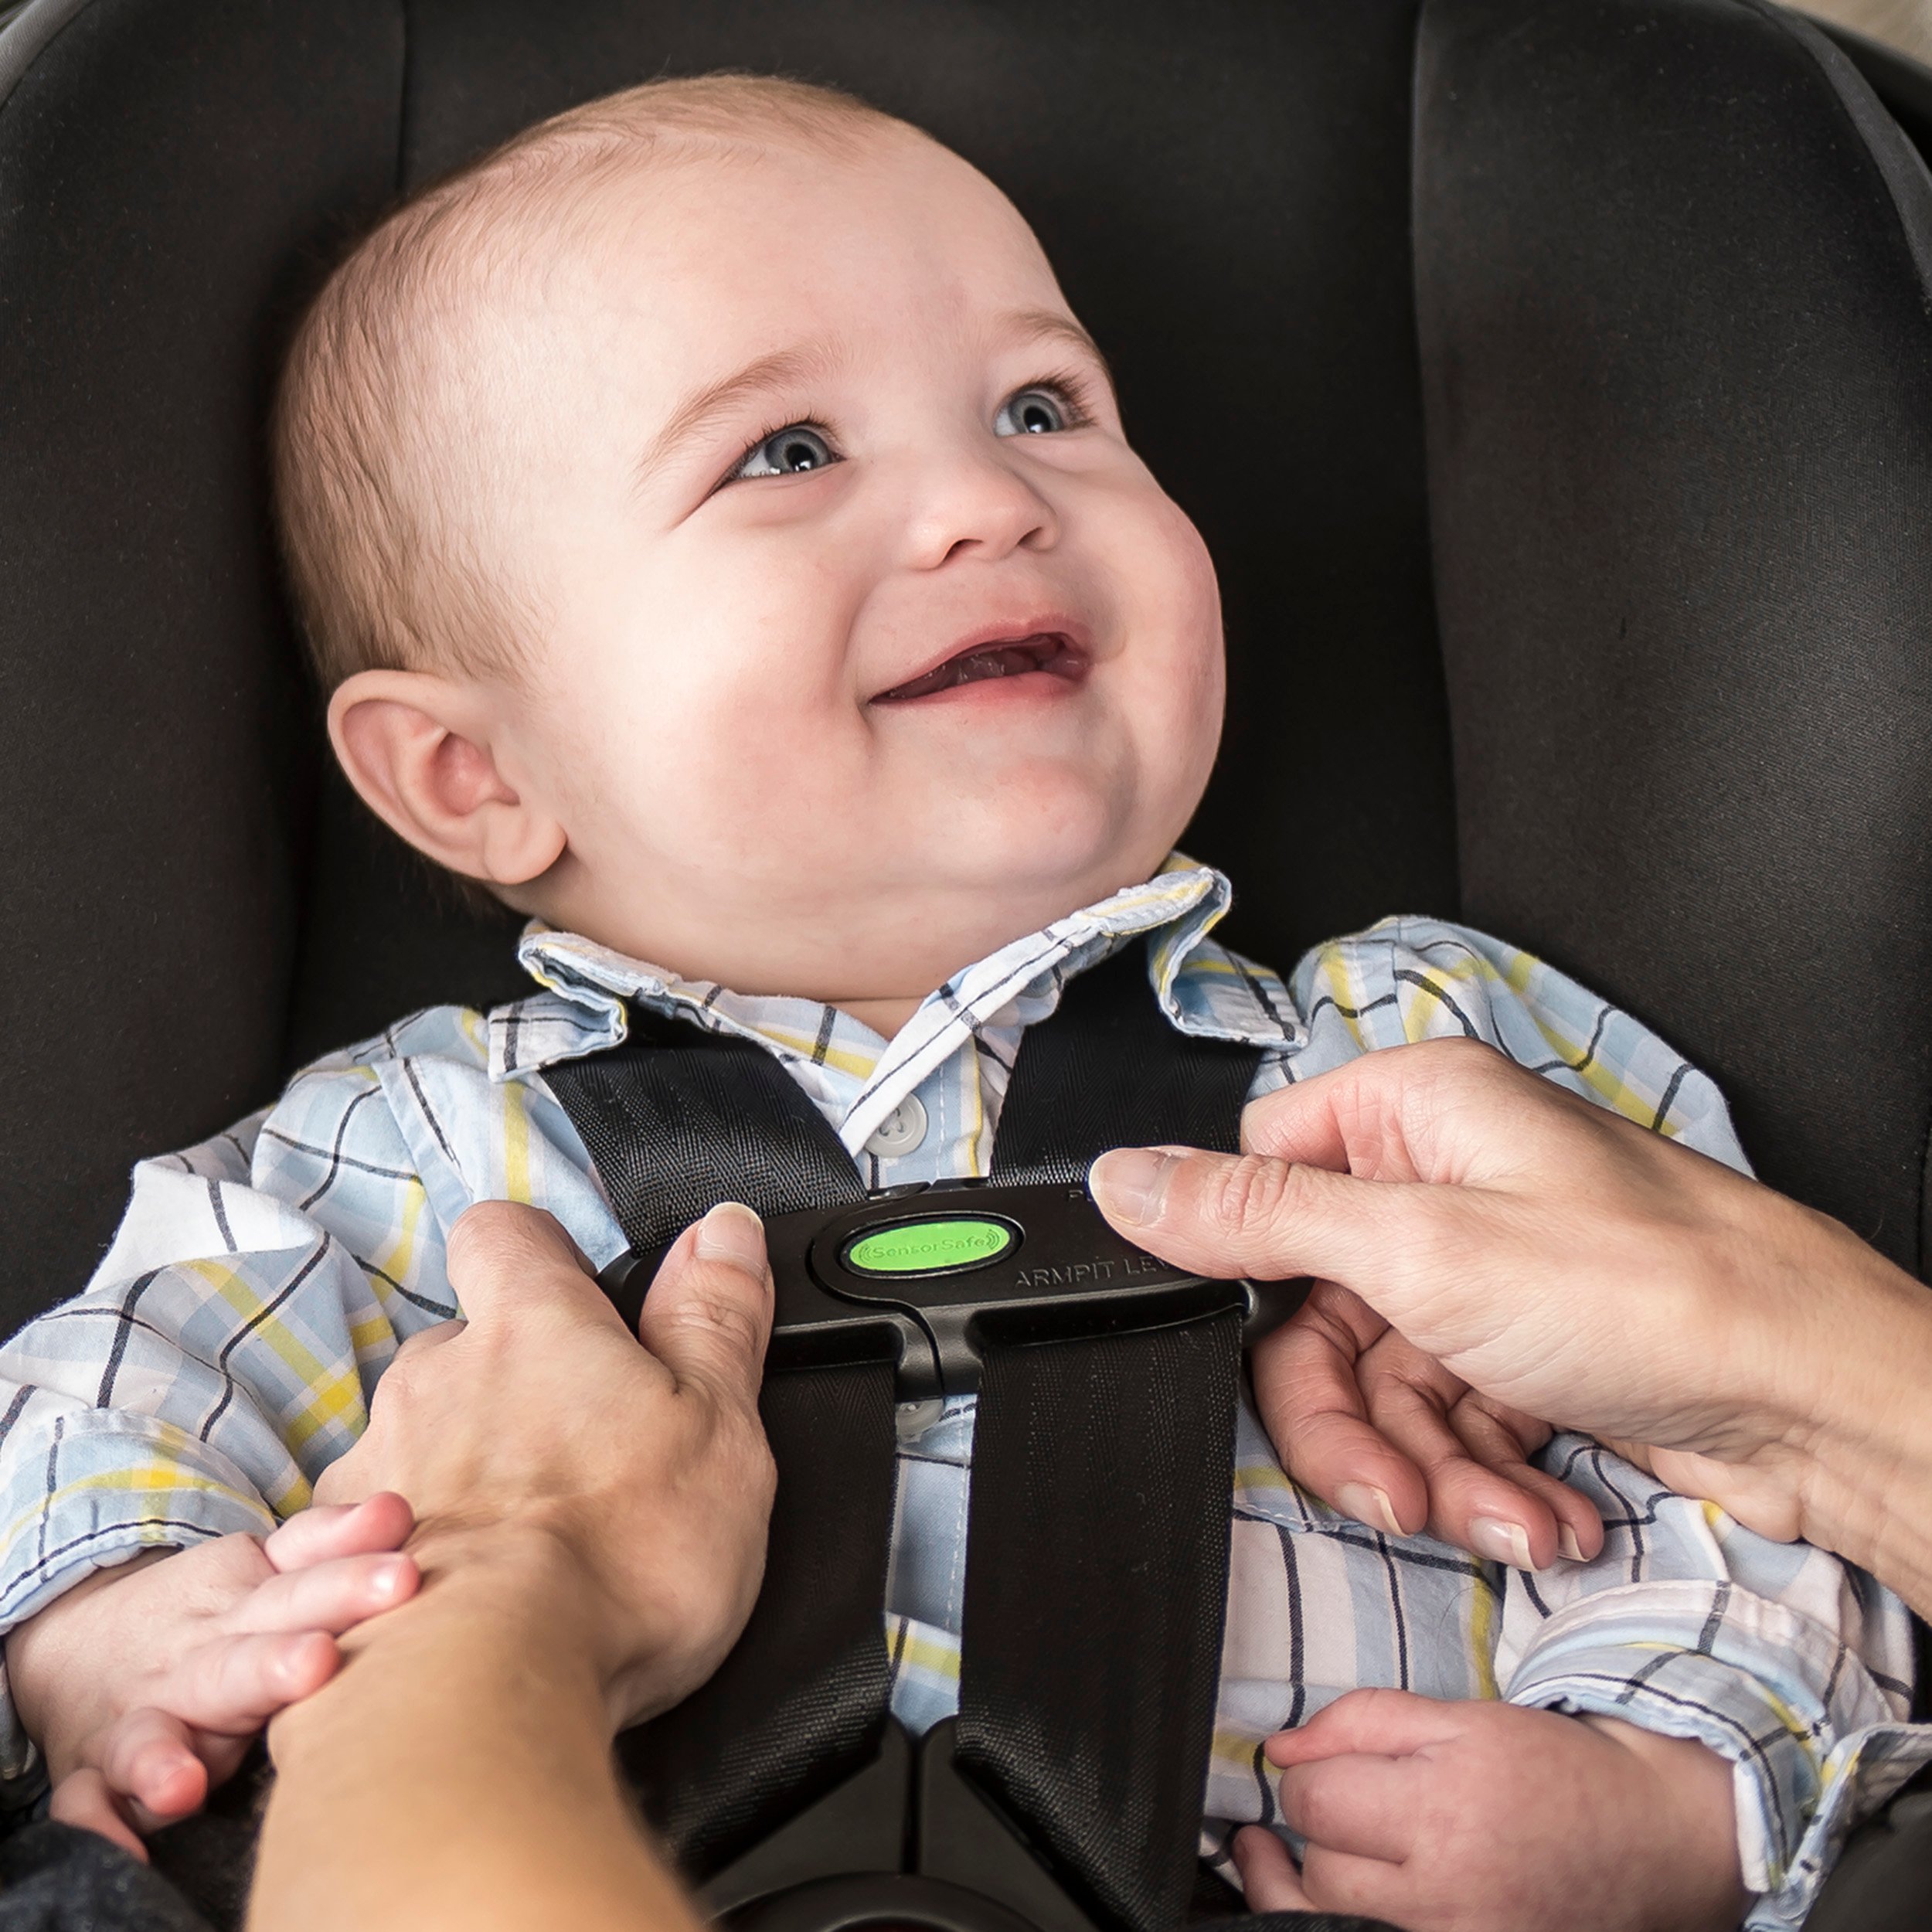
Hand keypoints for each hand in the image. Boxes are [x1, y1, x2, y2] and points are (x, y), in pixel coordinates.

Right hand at [7, 1495, 415, 1856]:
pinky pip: (87, 1802)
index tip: (402, 1570)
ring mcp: (141, 1717)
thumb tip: (399, 1510)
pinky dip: (97, 1822)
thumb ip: (333, 1545)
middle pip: (237, 1663)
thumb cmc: (217, 1615)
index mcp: (245, 1604)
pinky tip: (122, 1844)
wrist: (80, 1639)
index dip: (348, 1577)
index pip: (301, 1582)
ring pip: (150, 1737)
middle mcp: (193, 1661)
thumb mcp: (269, 1568)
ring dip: (165, 1758)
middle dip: (274, 1666)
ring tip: (188, 1782)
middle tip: (319, 1662)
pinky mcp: (95, 1774)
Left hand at [312, 1198, 776, 1728]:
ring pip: (420, 1440)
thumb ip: (717, 1314)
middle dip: (511, 1384)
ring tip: (533, 1544)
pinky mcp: (334, 1560)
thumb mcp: (718, 1422)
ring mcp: (378, 1466)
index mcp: (531, 1326)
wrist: (481, 1692)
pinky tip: (469, 1598)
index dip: (540, 1254)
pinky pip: (372, 1532)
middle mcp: (437, 1378)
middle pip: (463, 1345)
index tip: (579, 1296)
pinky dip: (416, 1552)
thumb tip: (726, 1230)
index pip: (504, 1231)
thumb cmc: (612, 1559)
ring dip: (465, 1473)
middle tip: (582, 1452)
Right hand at [1090, 1038, 1931, 1575]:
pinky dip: (1482, 1480)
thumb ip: (1256, 1216)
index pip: (1260, 1178)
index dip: (1252, 1277)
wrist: (1824, 1401)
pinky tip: (1540, 1512)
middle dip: (1354, 1422)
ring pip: (1381, 1385)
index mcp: (1410, 1112)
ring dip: (1431, 1471)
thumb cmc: (1661, 1292)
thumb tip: (1125, 1178)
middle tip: (1391, 1489)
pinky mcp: (1526, 1349)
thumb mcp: (1422, 1250)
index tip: (1264, 1348)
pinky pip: (1448, 1421)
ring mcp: (1487, 1270)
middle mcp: (1443, 1181)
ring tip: (1503, 1514)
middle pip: (1313, 1310)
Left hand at [1231, 1690, 1745, 1930]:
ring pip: (1336, 1925)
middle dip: (1313, 1835)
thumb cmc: (1557, 1772)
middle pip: (1322, 1873)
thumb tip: (1279, 1750)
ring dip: (1315, 1889)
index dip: (1307, 1776)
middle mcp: (1450, 1895)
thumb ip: (1361, 1723)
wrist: (1653, 1842)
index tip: (1321, 1769)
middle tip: (1332, 1811)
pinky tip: (1341, 1904)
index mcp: (1444, 1811)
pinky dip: (1354, 1923)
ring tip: (1293, 1859)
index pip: (1316, 1801)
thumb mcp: (1461, 1719)